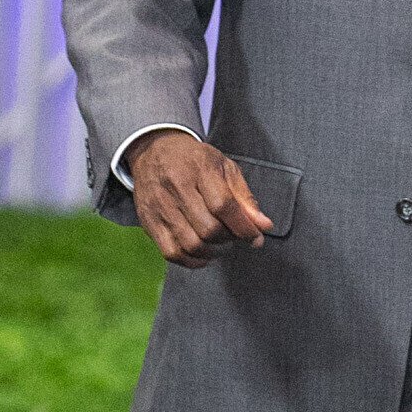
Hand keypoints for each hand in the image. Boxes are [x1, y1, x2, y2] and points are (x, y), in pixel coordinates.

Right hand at [128, 130, 274, 266]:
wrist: (154, 151)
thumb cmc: (195, 161)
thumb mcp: (225, 167)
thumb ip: (245, 198)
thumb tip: (263, 226)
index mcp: (199, 168)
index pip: (223, 205)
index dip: (243, 227)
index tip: (255, 236)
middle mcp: (175, 187)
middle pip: (208, 229)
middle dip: (229, 240)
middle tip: (234, 236)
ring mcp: (159, 207)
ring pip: (191, 245)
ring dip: (213, 253)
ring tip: (220, 244)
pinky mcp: (149, 222)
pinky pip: (172, 253)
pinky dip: (193, 261)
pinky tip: (203, 253)